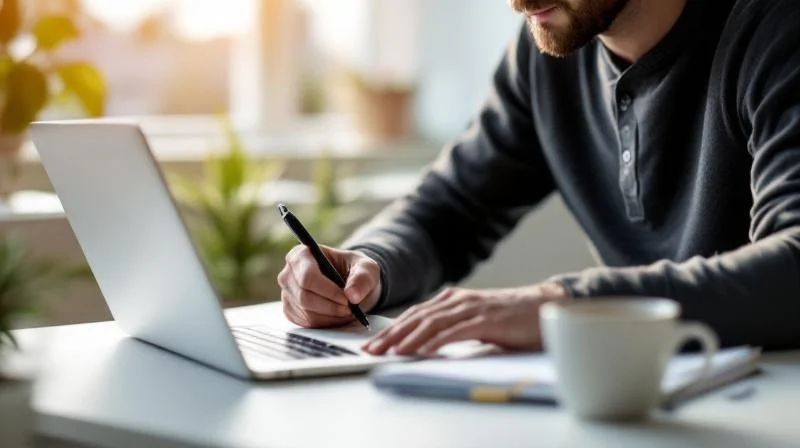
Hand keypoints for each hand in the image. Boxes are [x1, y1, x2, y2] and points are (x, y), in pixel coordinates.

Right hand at [277, 245, 381, 327]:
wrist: (350, 285)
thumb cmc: (355, 270)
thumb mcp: (367, 268)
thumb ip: (363, 278)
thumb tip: (352, 295)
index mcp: (301, 255)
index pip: (308, 276)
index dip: (328, 291)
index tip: (347, 299)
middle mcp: (288, 274)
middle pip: (305, 297)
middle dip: (331, 306)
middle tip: (350, 308)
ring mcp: (287, 293)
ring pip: (306, 312)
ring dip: (331, 316)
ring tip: (347, 310)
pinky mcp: (291, 311)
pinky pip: (306, 323)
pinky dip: (325, 323)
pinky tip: (336, 315)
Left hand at [361, 282, 568, 355]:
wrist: (547, 306)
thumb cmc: (512, 318)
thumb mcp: (476, 321)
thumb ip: (454, 328)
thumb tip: (428, 345)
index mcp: (454, 300)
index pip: (415, 314)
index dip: (392, 329)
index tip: (373, 343)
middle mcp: (458, 301)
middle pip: (416, 318)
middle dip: (391, 335)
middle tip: (370, 350)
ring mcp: (471, 308)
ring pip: (431, 323)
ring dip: (406, 338)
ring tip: (388, 352)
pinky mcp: (486, 320)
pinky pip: (454, 331)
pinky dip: (433, 341)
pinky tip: (420, 350)